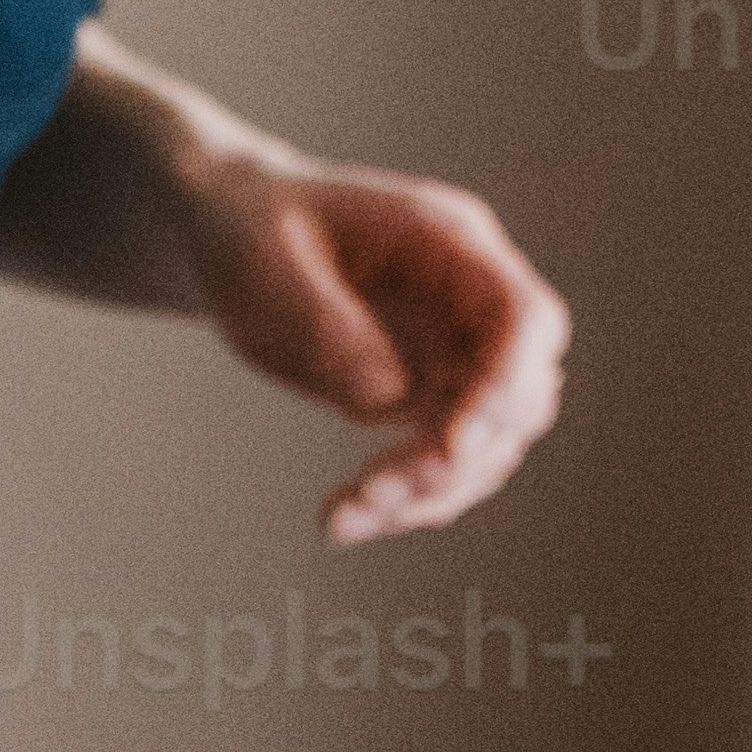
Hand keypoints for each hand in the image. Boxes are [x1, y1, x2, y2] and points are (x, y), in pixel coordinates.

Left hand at [181, 153, 571, 540]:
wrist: (226, 239)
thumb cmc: (246, 232)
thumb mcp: (263, 263)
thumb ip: (327, 327)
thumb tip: (389, 401)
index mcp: (448, 244)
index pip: (525, 319)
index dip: (508, 387)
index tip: (455, 449)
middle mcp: (468, 302)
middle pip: (517, 397)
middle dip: (459, 459)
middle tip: (376, 495)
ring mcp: (453, 354)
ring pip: (486, 447)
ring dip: (428, 495)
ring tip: (342, 517)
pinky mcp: (426, 397)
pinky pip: (441, 465)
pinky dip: (403, 501)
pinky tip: (341, 519)